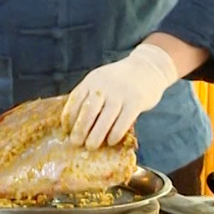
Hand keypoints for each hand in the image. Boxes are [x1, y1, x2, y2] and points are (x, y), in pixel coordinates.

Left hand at [62, 43, 178, 147]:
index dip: (69, 116)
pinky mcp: (135, 102)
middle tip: (75, 142)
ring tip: (90, 146)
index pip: (75, 100)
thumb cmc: (119, 79)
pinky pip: (123, 122)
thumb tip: (75, 119)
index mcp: (91, 81)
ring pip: (104, 119)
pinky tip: (110, 141)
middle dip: (80, 129)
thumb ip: (89, 94)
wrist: (147, 68)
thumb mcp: (100, 79)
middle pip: (88, 111)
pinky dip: (115, 133)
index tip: (66, 129)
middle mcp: (103, 87)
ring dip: (96, 135)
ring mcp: (120, 94)